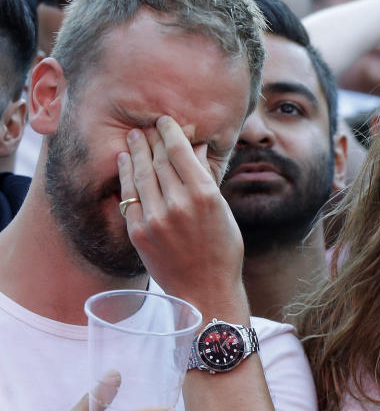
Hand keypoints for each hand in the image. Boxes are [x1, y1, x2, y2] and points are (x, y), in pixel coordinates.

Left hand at [118, 116, 245, 312]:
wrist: (205, 290)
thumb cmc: (223, 251)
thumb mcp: (222, 211)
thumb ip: (206, 179)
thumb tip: (196, 149)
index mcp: (204, 196)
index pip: (181, 152)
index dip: (171, 132)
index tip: (166, 121)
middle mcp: (178, 204)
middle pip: (160, 160)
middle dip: (152, 140)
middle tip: (146, 126)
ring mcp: (155, 218)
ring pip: (142, 175)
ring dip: (136, 153)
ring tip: (132, 137)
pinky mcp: (138, 232)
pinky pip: (129, 196)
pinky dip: (125, 176)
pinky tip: (124, 162)